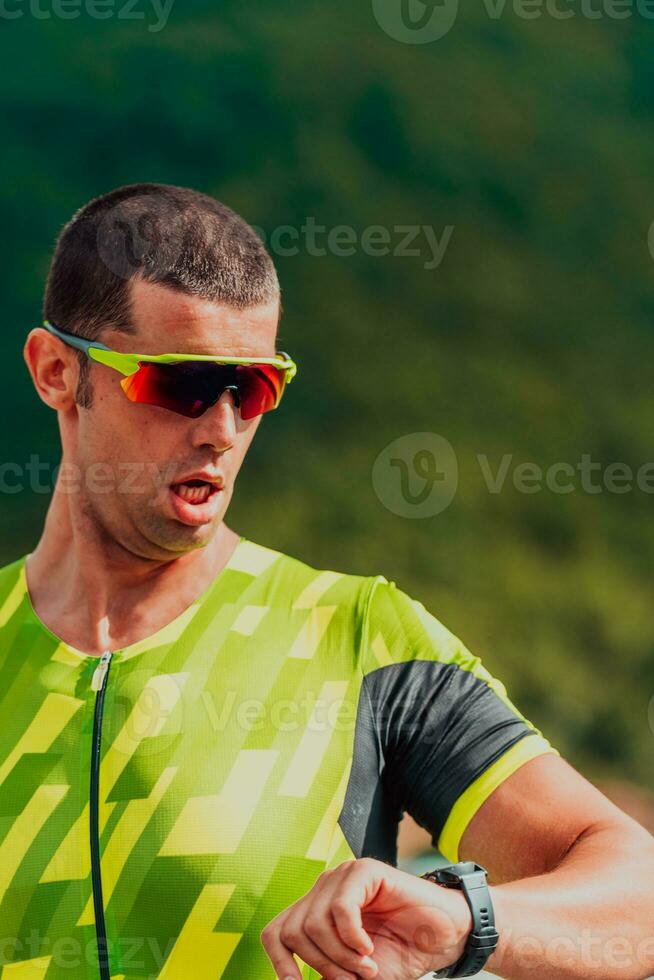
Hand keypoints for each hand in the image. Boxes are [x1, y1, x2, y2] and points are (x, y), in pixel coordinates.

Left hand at [260, 857, 472, 979]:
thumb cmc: (401, 952)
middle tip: (352, 978)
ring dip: (340, 956)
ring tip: (367, 966)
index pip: (277, 931)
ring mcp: (343, 876)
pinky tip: (369, 949)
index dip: (279, 963)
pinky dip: (352, 937)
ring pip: (315, 922)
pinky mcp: (365, 871)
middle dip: (319, 964)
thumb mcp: (356, 973)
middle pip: (293, 930)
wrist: (444, 936)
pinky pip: (340, 908)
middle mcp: (325, 889)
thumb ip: (331, 975)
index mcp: (318, 910)